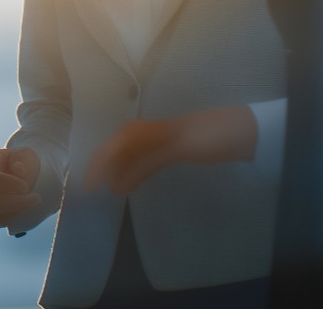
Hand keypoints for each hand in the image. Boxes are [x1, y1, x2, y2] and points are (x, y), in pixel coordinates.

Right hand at [0, 147, 41, 227]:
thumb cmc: (24, 163)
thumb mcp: (27, 156)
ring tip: (31, 205)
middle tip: (36, 199)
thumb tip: (18, 170)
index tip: (25, 187)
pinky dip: (9, 220)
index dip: (5, 183)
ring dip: (15, 212)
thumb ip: (22, 160)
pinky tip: (22, 211)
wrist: (23, 175)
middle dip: (15, 202)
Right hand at [83, 105, 257, 194]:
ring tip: (107, 190)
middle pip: (113, 151)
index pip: (109, 150)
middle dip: (101, 169)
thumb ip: (142, 167)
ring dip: (114, 171)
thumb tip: (116, 186)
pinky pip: (138, 159)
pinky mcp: (164, 147)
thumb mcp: (172, 151)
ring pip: (124, 155)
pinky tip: (128, 183)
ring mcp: (152, 139)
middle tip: (91, 191)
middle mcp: (140, 132)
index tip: (87, 188)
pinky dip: (129, 171)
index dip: (96, 168)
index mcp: (139, 131)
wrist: (235, 131)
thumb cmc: (204, 137)